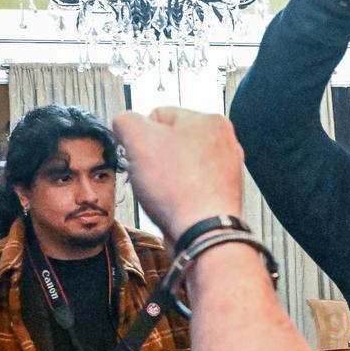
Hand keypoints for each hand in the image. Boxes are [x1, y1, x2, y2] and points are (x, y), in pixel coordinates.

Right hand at [112, 108, 243, 241]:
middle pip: (169, 143)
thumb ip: (126, 121)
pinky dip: (177, 197)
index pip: (158, 115)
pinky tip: (173, 205)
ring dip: (163, 179)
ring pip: (178, 167)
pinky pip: (188, 189)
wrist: (204, 235)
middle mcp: (224, 144)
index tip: (137, 153)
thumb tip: (124, 123)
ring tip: (162, 193)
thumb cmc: (180, 190)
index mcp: (211, 121)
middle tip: (149, 175)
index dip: (140, 135)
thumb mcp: (138, 139)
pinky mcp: (221, 196)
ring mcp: (225, 171)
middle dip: (153, 159)